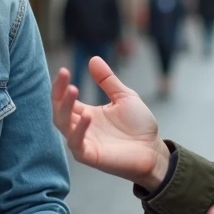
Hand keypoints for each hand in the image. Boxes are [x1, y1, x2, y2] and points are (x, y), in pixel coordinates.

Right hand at [51, 57, 171, 189]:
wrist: (154, 151)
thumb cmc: (139, 127)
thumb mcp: (123, 97)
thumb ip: (107, 80)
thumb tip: (93, 58)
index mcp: (86, 114)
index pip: (65, 98)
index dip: (61, 85)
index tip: (64, 70)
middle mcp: (81, 127)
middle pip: (60, 110)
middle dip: (59, 93)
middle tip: (65, 75)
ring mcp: (84, 142)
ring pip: (63, 125)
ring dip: (65, 107)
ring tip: (74, 90)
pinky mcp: (89, 155)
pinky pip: (76, 143)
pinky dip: (78, 130)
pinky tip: (87, 116)